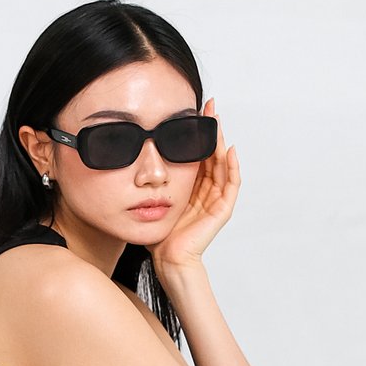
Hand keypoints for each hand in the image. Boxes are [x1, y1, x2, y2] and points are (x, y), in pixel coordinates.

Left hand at [151, 97, 239, 273]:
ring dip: (222, 142)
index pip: (198, 153)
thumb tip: (133, 156)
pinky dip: (232, 167)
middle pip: (213, 154)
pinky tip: (229, 150)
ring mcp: (216, 200)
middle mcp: (206, 190)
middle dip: (212, 130)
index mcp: (192, 186)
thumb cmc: (159, 233)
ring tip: (218, 122)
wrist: (167, 258)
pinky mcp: (221, 210)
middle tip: (210, 106)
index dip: (198, 133)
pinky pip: (231, 185)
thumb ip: (151, 181)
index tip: (194, 111)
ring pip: (223, 164)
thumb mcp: (152, 198)